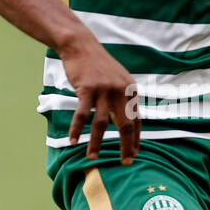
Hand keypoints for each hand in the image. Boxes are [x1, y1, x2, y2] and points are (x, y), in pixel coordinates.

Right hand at [60, 39, 140, 162]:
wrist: (81, 46)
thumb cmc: (98, 65)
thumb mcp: (117, 79)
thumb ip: (123, 98)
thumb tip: (127, 120)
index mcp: (131, 90)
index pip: (136, 120)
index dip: (135, 139)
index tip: (133, 155)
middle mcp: (121, 91)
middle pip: (125, 125)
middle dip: (125, 146)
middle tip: (124, 163)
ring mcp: (104, 89)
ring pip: (101, 123)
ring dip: (96, 143)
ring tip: (92, 157)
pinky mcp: (87, 88)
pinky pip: (82, 114)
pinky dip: (77, 129)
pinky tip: (73, 141)